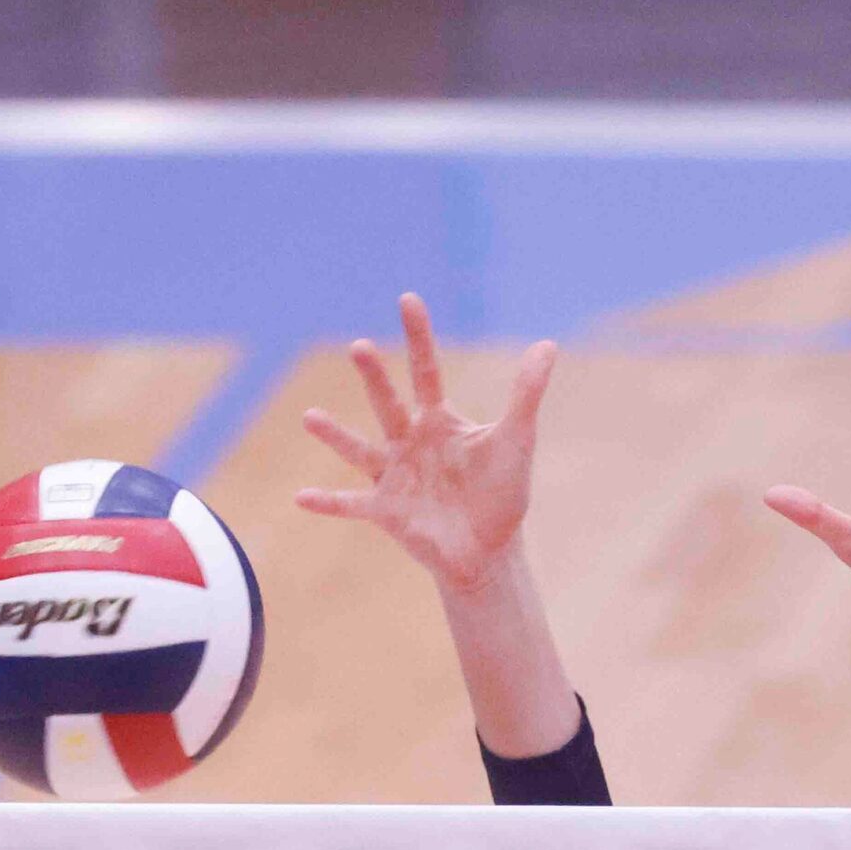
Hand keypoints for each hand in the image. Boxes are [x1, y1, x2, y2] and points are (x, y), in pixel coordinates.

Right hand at [297, 293, 556, 592]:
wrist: (491, 550)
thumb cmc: (500, 493)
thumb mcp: (516, 439)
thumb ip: (526, 393)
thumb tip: (548, 344)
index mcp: (438, 420)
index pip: (426, 370)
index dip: (418, 337)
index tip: (408, 299)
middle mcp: (408, 441)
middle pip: (389, 403)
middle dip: (375, 378)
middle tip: (360, 346)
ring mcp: (394, 475)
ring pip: (360, 450)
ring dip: (335, 435)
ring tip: (310, 417)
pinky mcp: (387, 511)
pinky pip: (353, 504)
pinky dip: (329, 502)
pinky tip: (301, 497)